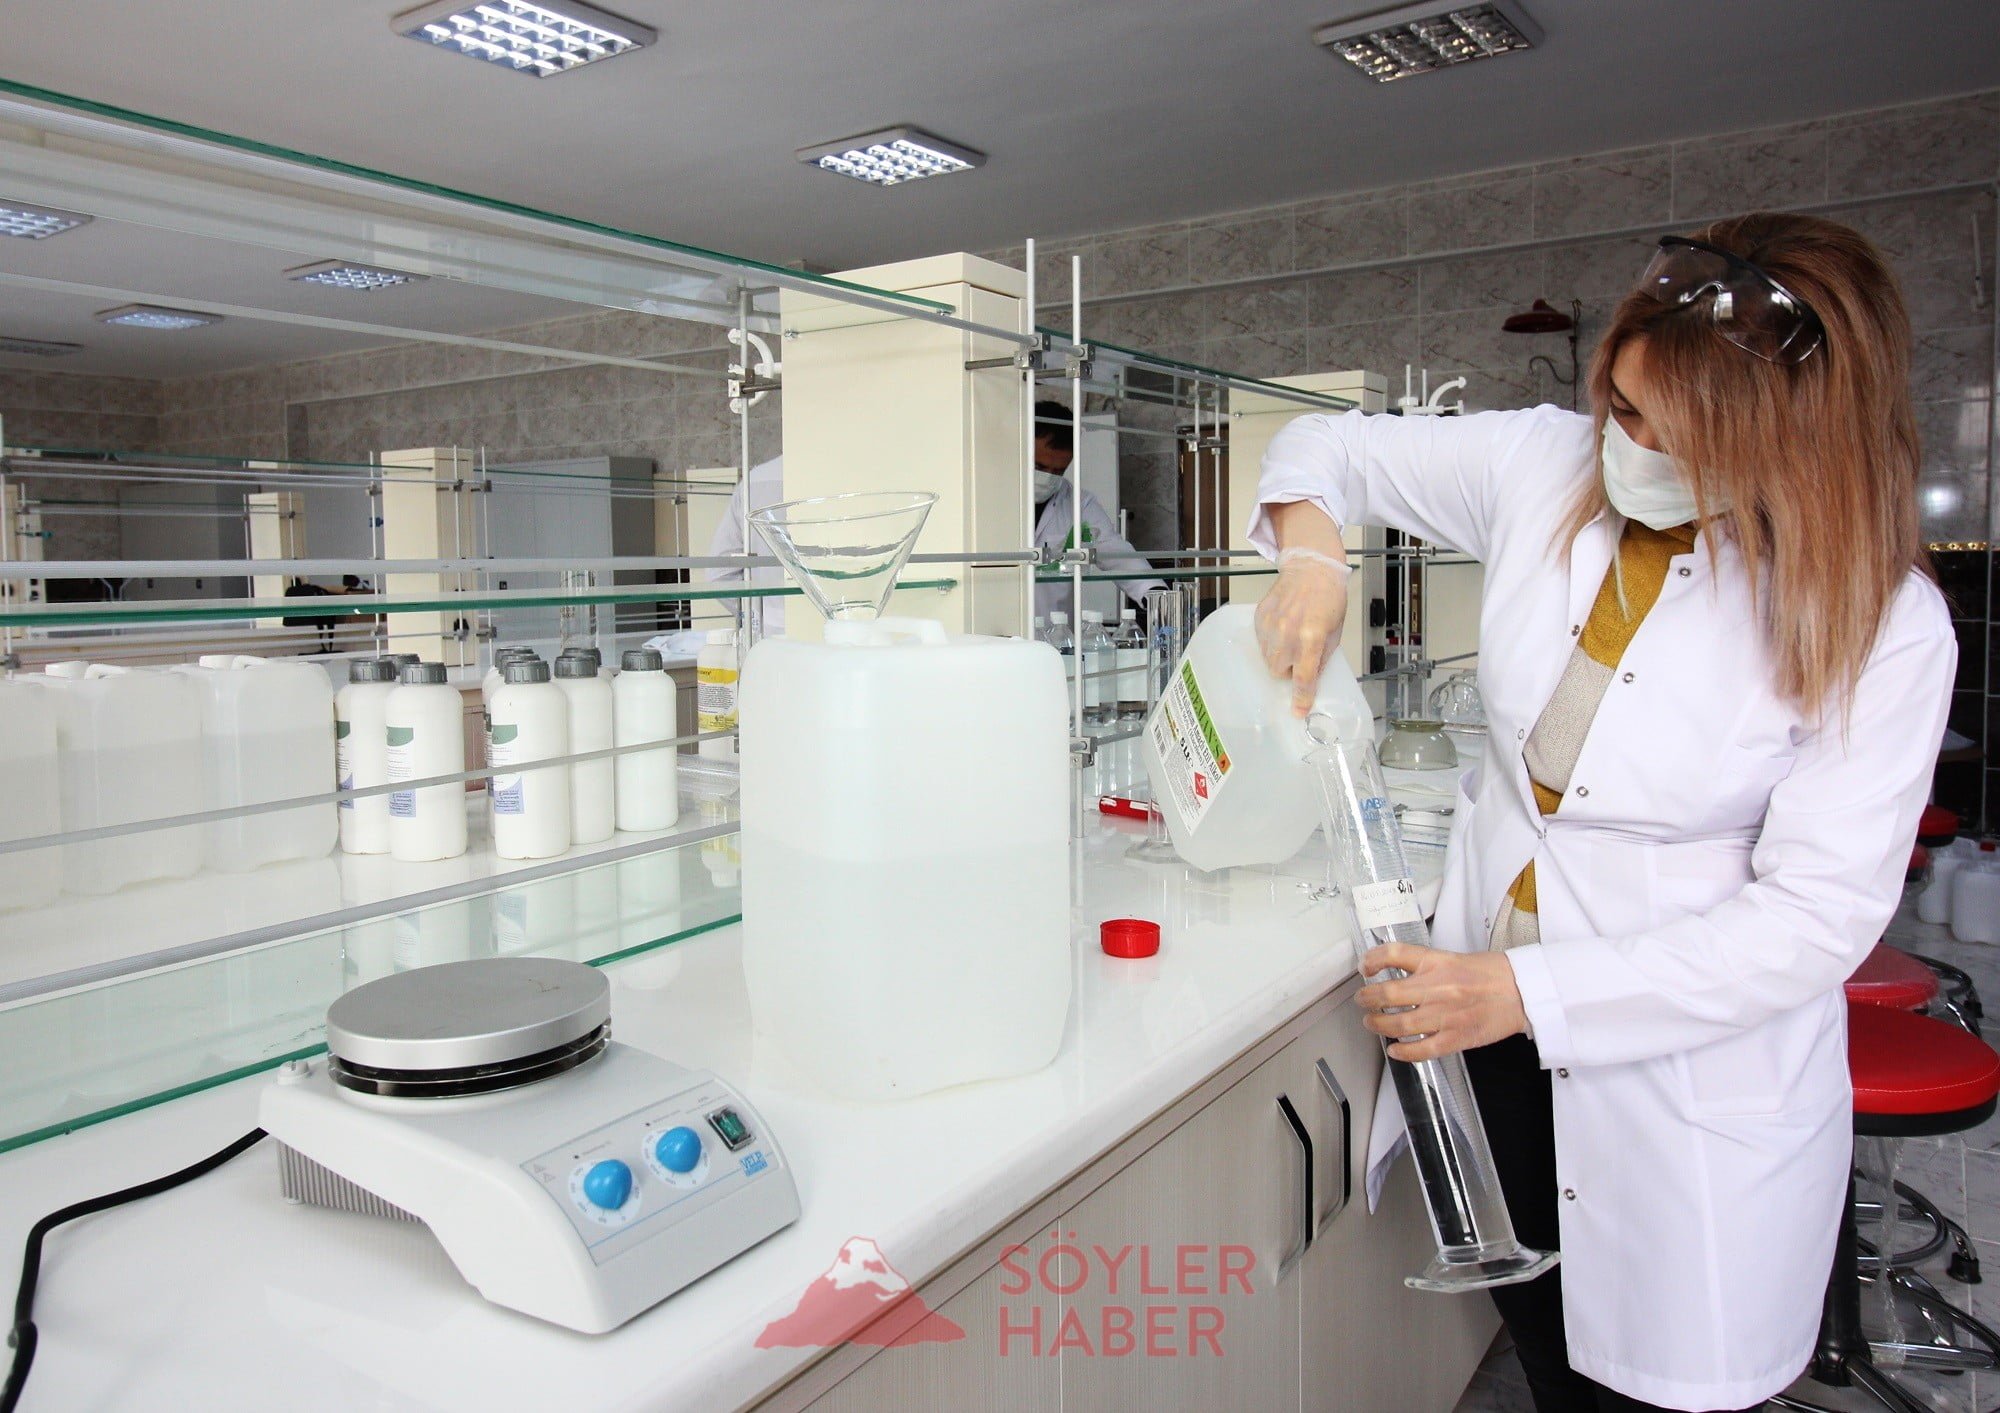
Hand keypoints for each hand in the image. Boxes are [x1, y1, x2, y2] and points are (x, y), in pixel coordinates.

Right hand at [1254, 554, 1348, 716]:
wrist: (1311, 570)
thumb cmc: (1329, 600)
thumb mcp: (1333, 634)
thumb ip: (1320, 659)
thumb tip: (1310, 681)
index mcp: (1311, 638)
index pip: (1303, 677)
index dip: (1301, 697)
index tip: (1298, 711)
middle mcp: (1287, 634)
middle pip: (1280, 672)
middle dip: (1289, 669)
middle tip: (1300, 654)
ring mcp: (1270, 626)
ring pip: (1268, 659)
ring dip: (1279, 656)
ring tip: (1291, 636)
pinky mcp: (1260, 618)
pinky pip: (1261, 642)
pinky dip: (1271, 641)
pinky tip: (1283, 626)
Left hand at [1355, 943, 1527, 1061]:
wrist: (1523, 992)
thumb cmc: (1492, 975)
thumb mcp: (1454, 958)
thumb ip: (1425, 966)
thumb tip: (1396, 972)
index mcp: (1438, 962)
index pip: (1393, 953)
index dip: (1371, 959)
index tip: (1364, 967)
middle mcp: (1438, 987)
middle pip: (1388, 994)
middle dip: (1367, 999)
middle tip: (1363, 1001)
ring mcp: (1446, 1015)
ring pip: (1399, 1024)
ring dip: (1379, 1025)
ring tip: (1373, 1023)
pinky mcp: (1456, 1038)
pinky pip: (1422, 1050)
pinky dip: (1403, 1053)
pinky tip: (1395, 1050)